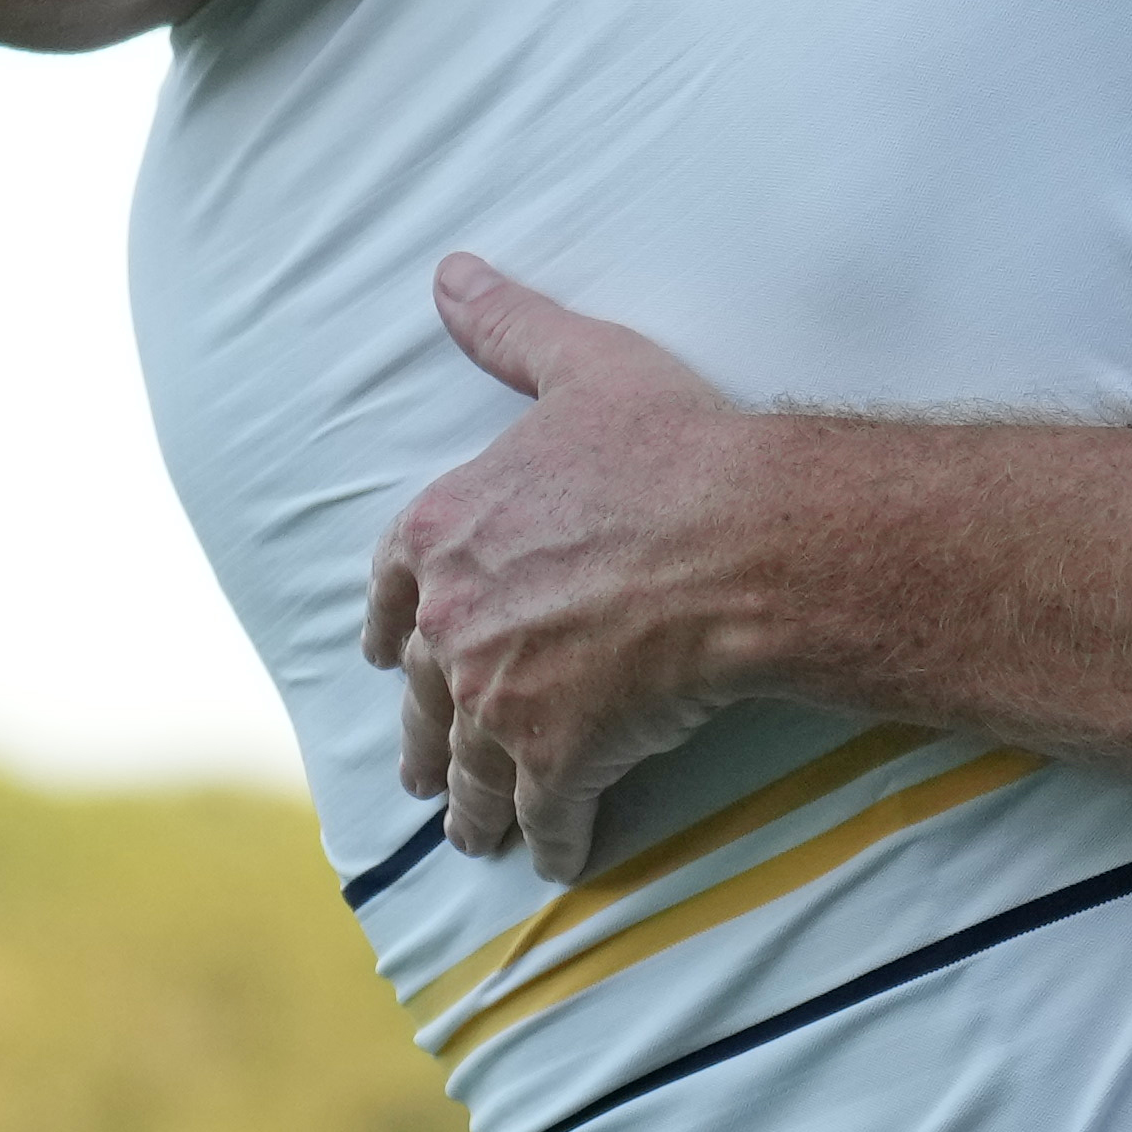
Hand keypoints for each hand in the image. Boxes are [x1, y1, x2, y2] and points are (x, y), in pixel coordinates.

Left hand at [359, 255, 761, 882]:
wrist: (744, 538)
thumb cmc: (674, 447)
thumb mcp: (584, 366)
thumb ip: (508, 328)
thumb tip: (451, 272)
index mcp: (444, 529)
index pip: (390, 589)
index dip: (389, 628)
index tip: (387, 659)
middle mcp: (453, 619)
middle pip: (425, 697)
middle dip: (427, 740)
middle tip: (426, 776)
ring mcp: (498, 696)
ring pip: (472, 769)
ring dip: (475, 806)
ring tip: (478, 835)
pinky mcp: (556, 758)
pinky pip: (545, 814)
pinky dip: (553, 840)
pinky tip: (563, 858)